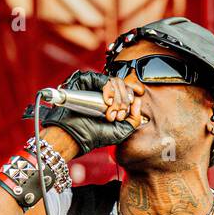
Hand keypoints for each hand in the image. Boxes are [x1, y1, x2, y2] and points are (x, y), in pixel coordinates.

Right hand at [29, 70, 144, 158]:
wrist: (75, 136)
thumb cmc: (95, 135)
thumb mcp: (121, 131)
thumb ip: (134, 119)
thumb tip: (138, 101)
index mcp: (112, 101)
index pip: (128, 91)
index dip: (129, 102)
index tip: (121, 116)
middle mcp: (104, 91)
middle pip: (123, 86)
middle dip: (122, 102)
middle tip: (114, 116)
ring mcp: (94, 85)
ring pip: (115, 81)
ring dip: (117, 98)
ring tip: (108, 112)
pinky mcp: (84, 81)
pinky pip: (103, 79)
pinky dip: (108, 89)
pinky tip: (106, 101)